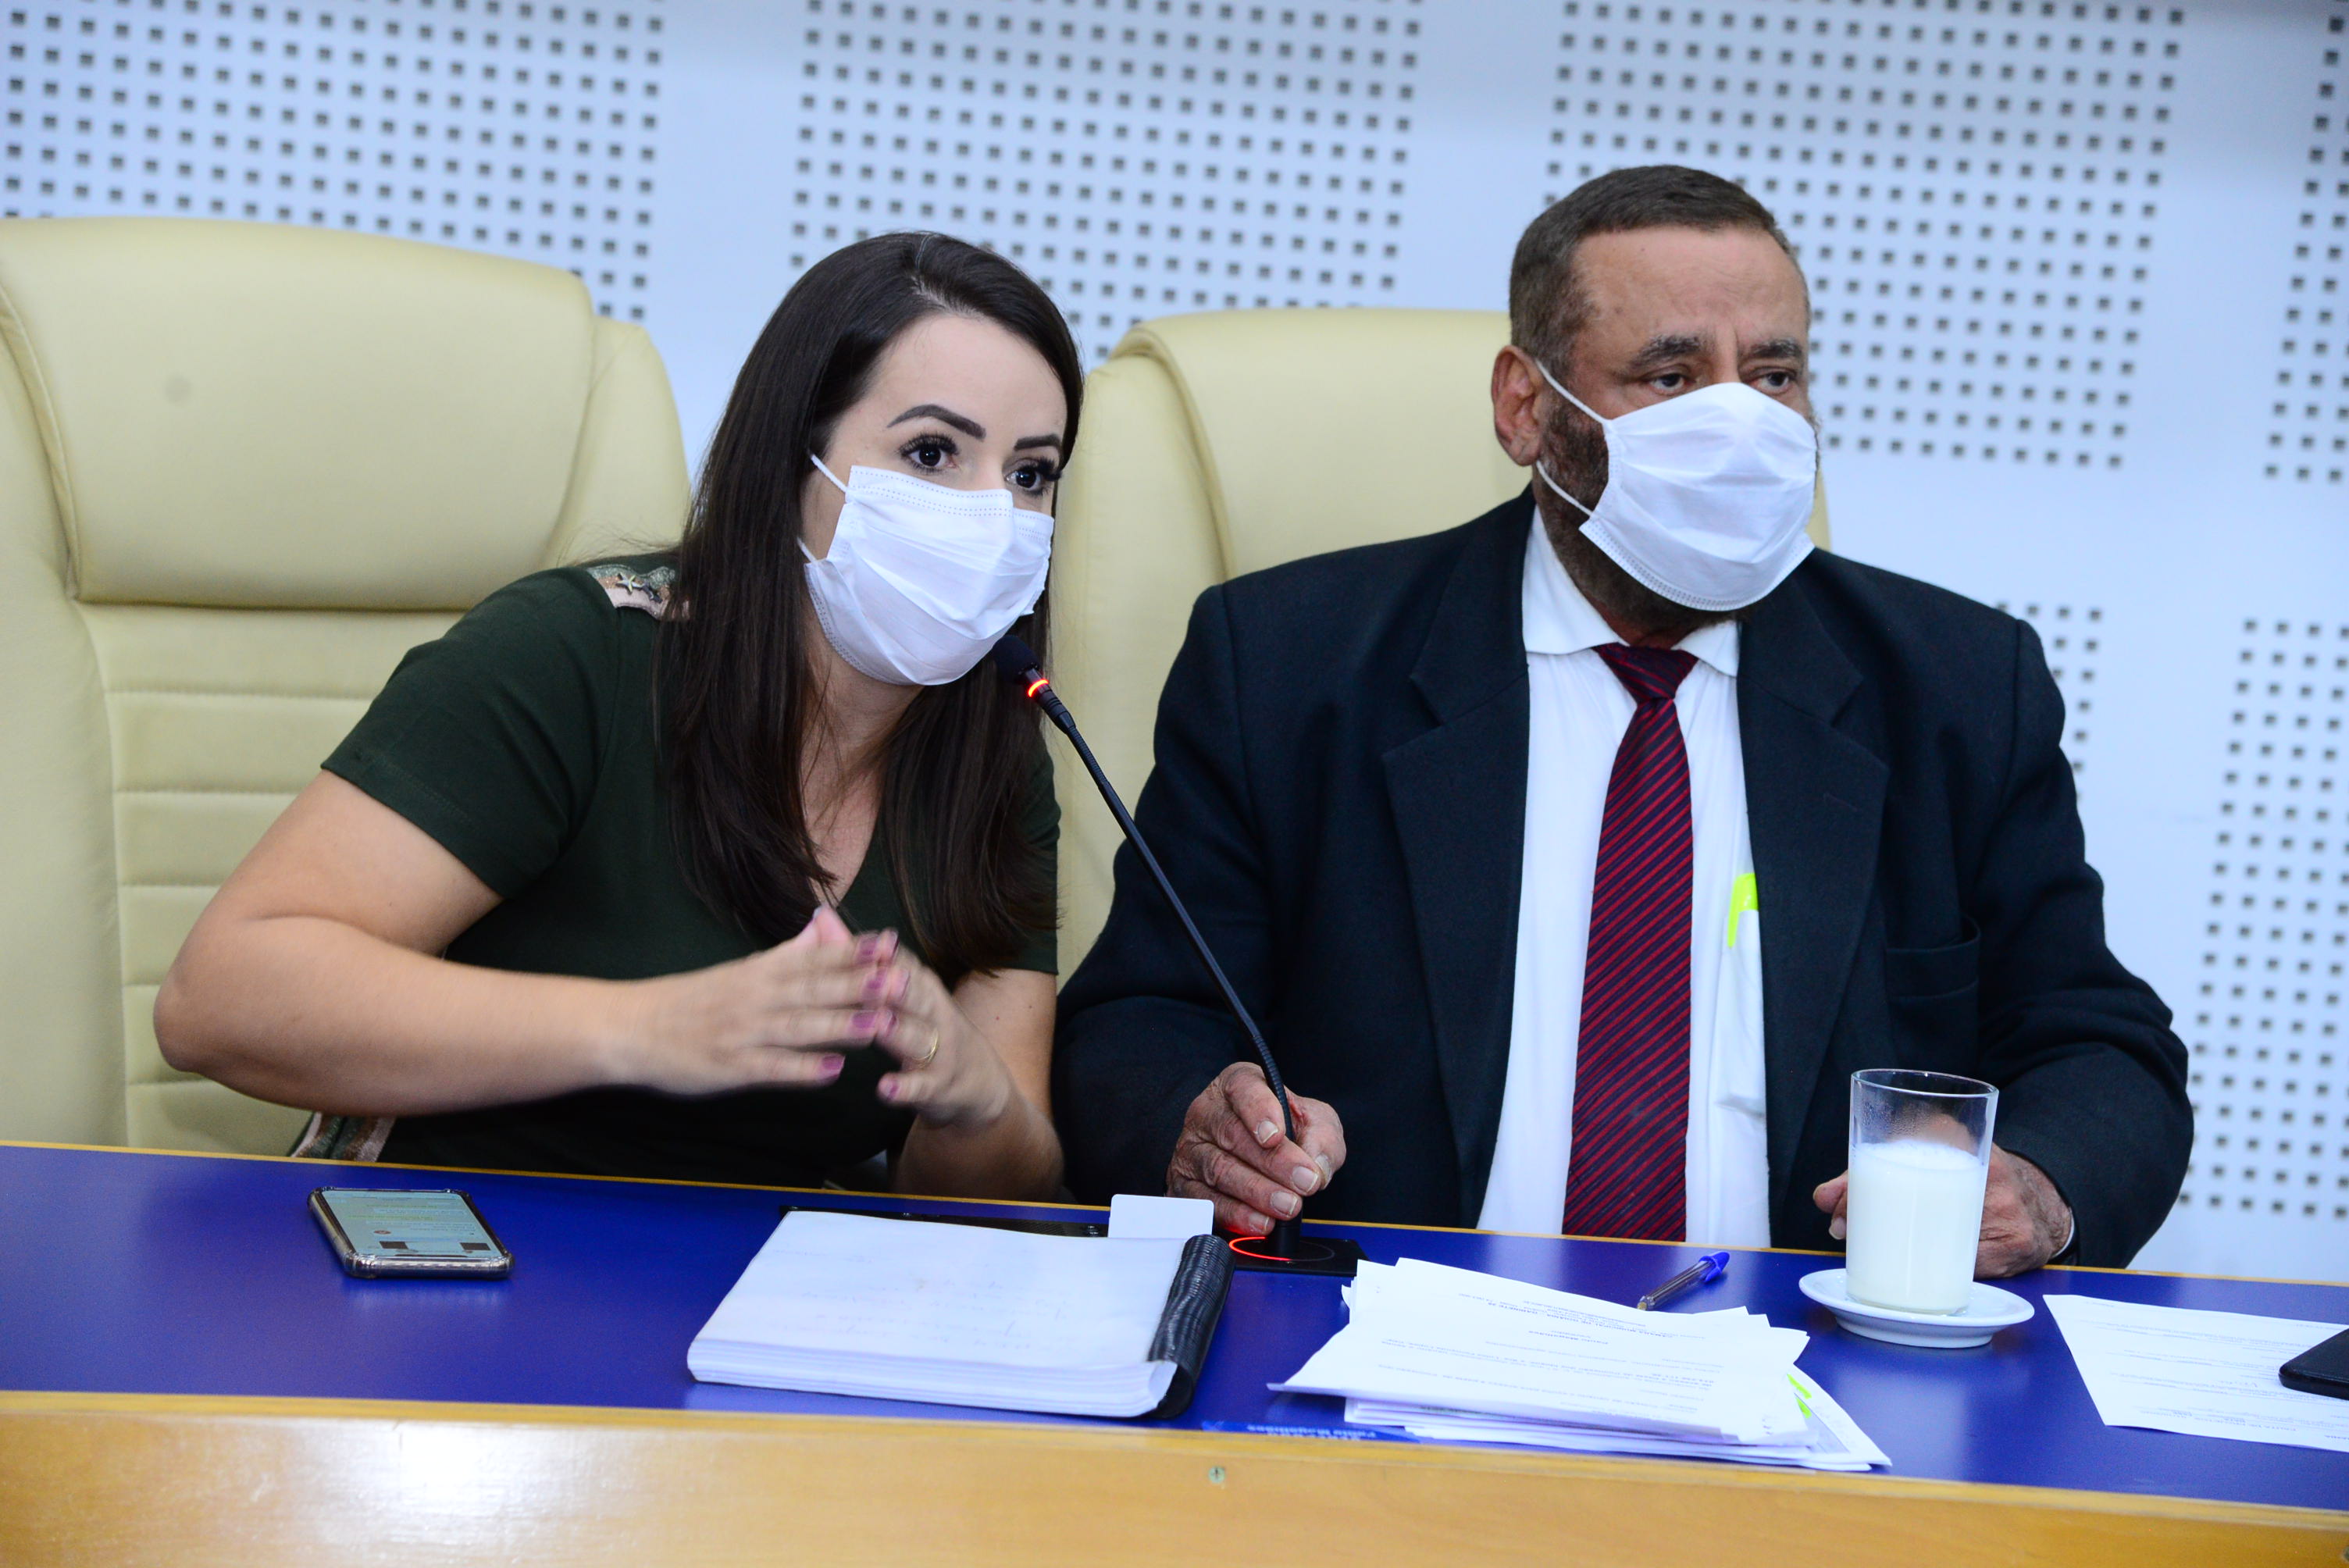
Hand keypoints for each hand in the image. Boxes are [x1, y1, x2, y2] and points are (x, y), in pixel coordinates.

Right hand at [615, 905, 891, 1094]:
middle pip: (815, 989)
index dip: (855, 952)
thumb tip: (821, 927)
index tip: (891, 944)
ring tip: (880, 1022)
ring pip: (799, 1026)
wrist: (630, 1027)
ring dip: (841, 1024)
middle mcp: (755, 998)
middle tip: (900, 978)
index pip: (815, 958)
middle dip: (860, 984)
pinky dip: (802, 1068)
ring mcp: (743, 1033)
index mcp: (759, 973)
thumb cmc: (689, 1001)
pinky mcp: (729, 1066)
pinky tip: (833, 1071)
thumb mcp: (739, 971)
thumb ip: (784, 954)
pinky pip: (771, 1068)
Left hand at [869, 947, 1020, 1128]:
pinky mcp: (937, 1086)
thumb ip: (861, 958)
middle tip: (876, 975)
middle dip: (898, 985)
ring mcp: (939, 1051)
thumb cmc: (927, 1028)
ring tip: (880, 1023)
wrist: (978, 1082)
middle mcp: (934, 1014)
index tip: (866, 941)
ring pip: (919, 1038)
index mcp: (922, 987)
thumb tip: (822, 917)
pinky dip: (905, 1088)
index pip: (903, 965)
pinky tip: (885, 1089)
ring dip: (900, 1031)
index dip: (883, 955)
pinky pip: (921, 1087)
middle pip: (916, 996)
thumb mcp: (902, 992)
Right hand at [1167, 1063, 1347, 1235]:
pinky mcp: (1186, 1184)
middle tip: (1304, 1182)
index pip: (1243, 1089)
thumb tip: (1317, 1165)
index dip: (1259, 1111)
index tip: (1276, 1135)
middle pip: (1232, 1134)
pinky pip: (1207, 1201)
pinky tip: (1262, 1221)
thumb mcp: (1315, 1122)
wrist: (1263, 1157)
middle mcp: (1208, 1113)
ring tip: (1288, 1206)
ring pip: (1219, 1170)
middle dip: (1273, 1162)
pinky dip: (1236, 1215)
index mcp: (1239, 1085)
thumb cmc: (1287, 1130)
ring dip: (1257, 1192)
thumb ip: (1322, 1136)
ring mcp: (1192, 1149)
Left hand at [1812, 1144, 2074, 1278]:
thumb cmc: (1969, 1179)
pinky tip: (1916, 1273)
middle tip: (1839, 1229)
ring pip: (1935, 1236)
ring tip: (1866, 1250)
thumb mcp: (1928, 1159)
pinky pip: (1966, 1266)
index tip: (1830, 1202)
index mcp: (1958, 1137)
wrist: (2041, 1202)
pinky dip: (1934, 1271)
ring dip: (1893, 1249)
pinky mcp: (2018, 1244)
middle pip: (1910, 1195)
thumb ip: (1873, 1172)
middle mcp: (1984, 1168)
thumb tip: (1825, 1200)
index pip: (1897, 1153)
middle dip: (1863, 1215)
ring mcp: (2006, 1208)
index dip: (1857, 1181)